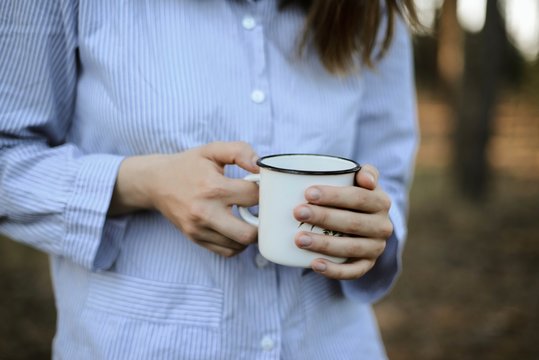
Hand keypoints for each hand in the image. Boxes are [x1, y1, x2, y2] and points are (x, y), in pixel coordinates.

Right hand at [110, 141, 259, 256]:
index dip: (264, 191)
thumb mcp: (212, 150)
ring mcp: (199, 229)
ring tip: (246, 217)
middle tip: (260, 210)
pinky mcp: (195, 238)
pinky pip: (227, 251)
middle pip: (249, 233)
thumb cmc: (188, 165)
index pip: (254, 197)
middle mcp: (206, 212)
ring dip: (249, 233)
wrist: (156, 182)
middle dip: (261, 222)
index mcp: (213, 187)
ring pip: (239, 245)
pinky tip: (236, 227)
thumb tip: (260, 165)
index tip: (260, 188)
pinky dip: (237, 243)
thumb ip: (240, 151)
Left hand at [293, 164, 392, 279]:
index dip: (334, 196)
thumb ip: (363, 171)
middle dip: (324, 217)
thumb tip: (365, 178)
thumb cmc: (351, 195)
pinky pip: (352, 272)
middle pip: (352, 223)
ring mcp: (375, 248)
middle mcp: (383, 226)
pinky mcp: (366, 265)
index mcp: (381, 202)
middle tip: (297, 212)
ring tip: (299, 239)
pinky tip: (314, 265)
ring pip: (350, 248)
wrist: (360, 221)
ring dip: (324, 244)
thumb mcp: (358, 179)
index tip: (308, 193)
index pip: (359, 197)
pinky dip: (333, 270)